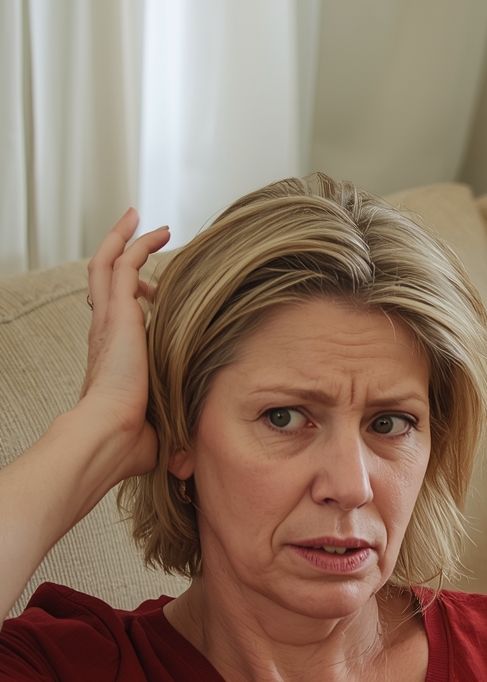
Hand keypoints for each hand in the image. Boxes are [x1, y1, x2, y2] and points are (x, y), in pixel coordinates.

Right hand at [79, 209, 169, 479]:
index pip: (118, 315)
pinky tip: (159, 231)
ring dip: (125, 238)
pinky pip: (124, 263)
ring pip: (109, 264)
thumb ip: (170, 430)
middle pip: (106, 280)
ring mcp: (109, 320)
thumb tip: (186, 461)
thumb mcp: (158, 427)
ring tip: (140, 219)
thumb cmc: (131, 440)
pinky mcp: (119, 313)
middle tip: (137, 233)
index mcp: (112, 356)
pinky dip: (137, 243)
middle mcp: (106, 332)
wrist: (111, 435)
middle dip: (121, 254)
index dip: (134, 298)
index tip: (154, 290)